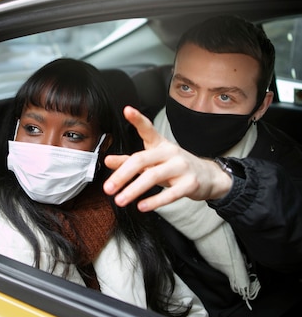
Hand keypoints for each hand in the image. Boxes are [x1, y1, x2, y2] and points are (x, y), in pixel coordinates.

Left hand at [103, 106, 231, 210]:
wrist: (208, 177)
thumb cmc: (175, 167)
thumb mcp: (153, 161)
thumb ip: (129, 162)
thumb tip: (107, 161)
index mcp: (160, 144)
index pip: (148, 129)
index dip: (138, 119)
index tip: (127, 110)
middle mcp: (170, 152)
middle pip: (142, 159)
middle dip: (122, 175)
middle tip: (108, 188)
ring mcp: (181, 167)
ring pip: (153, 176)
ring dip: (134, 190)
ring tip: (120, 200)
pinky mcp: (190, 184)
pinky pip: (170, 193)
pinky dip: (154, 201)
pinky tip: (141, 206)